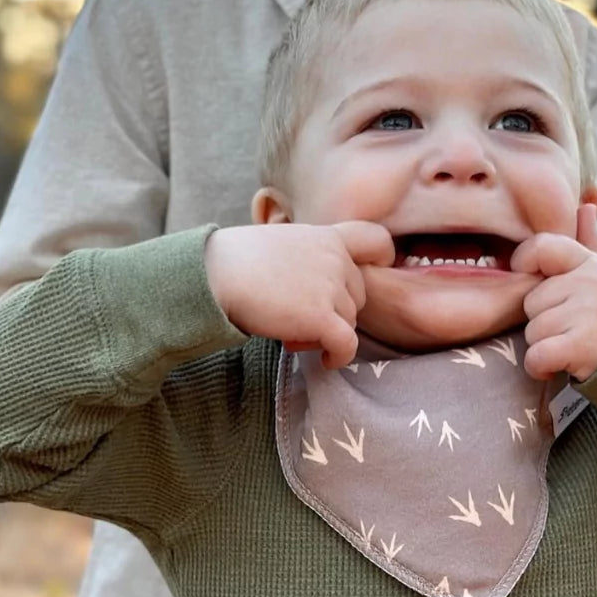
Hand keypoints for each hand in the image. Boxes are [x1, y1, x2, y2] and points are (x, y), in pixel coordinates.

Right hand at [204, 221, 394, 368]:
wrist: (214, 273)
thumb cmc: (235, 261)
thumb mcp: (282, 244)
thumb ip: (308, 258)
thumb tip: (312, 290)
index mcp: (326, 237)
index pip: (376, 241)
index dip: (382, 260)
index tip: (371, 277)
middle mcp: (335, 259)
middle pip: (358, 295)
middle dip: (335, 311)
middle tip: (299, 318)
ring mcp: (330, 287)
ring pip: (349, 322)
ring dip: (325, 333)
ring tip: (290, 332)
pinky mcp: (321, 317)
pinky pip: (346, 345)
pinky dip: (337, 356)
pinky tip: (322, 360)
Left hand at [510, 204, 596, 382]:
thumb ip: (593, 245)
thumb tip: (586, 206)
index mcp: (593, 264)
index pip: (543, 247)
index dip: (525, 262)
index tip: (528, 277)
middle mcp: (589, 283)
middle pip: (532, 301)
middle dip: (545, 321)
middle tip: (574, 330)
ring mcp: (586, 313)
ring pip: (533, 331)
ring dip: (547, 346)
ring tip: (576, 348)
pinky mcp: (582, 345)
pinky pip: (536, 355)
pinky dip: (540, 368)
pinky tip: (556, 368)